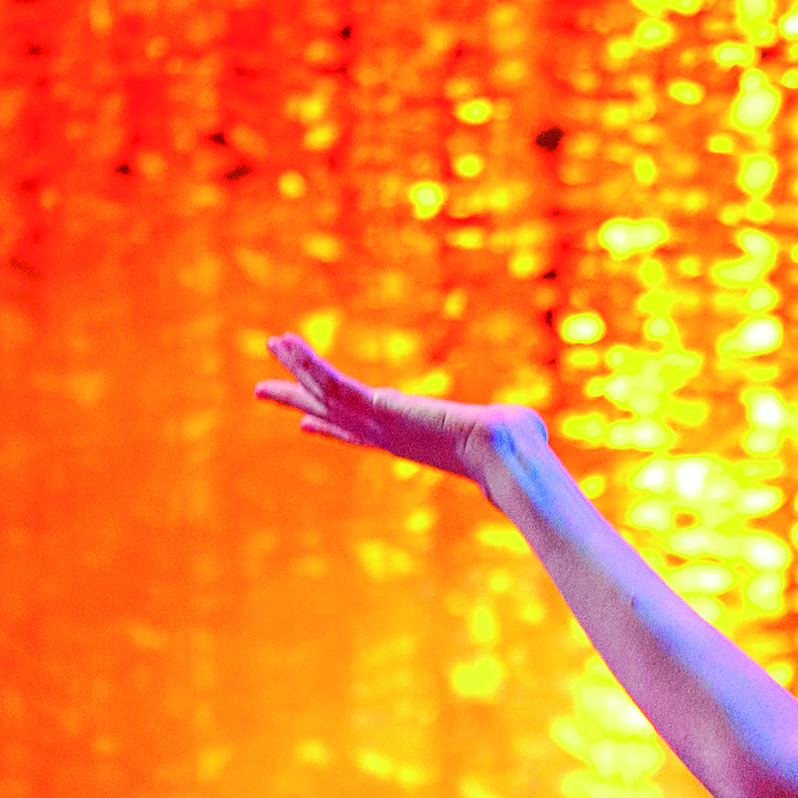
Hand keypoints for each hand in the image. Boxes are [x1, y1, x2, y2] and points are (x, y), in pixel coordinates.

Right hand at [253, 332, 532, 486]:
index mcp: (409, 442)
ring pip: (326, 393)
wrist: (506, 455)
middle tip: (261, 389)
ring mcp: (378, 423)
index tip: (306, 424)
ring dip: (297, 369)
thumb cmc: (516, 451)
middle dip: (296, 400)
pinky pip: (333, 383)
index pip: (359, 433)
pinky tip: (285, 342)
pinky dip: (308, 362)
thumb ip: (510, 428)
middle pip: (330, 414)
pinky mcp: (377, 408)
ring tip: (272, 343)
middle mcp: (387, 435)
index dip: (330, 427)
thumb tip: (537, 432)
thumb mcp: (505, 434)